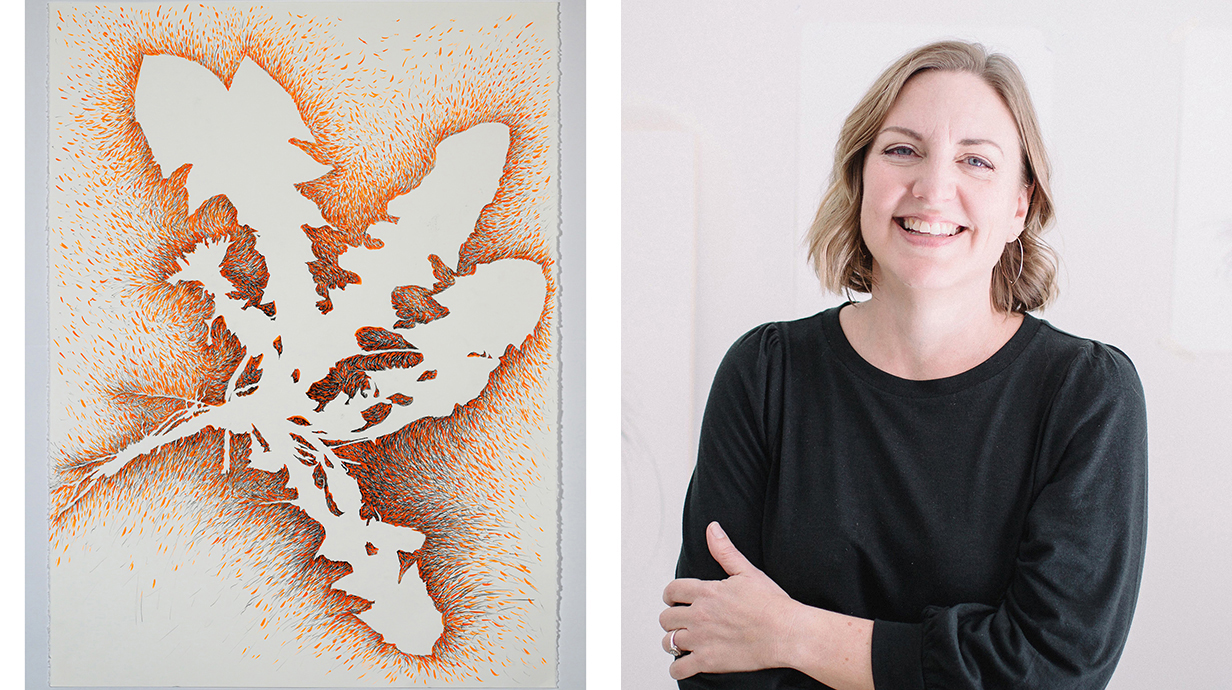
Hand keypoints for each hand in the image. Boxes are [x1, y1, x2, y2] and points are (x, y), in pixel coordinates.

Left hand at [659, 521, 803, 679]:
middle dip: (672, 619)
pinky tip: (685, 664)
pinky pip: (679, 668)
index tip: (675, 601)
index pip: (671, 591)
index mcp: (706, 592)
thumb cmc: (772, 605)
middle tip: (680, 622)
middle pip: (666, 618)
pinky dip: (678, 668)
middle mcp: (699, 615)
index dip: (671, 596)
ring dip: (673, 642)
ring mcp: (701, 639)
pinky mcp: (708, 661)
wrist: (787, 633)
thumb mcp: (747, 571)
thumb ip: (725, 551)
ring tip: (683, 642)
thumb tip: (712, 529)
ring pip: (669, 642)